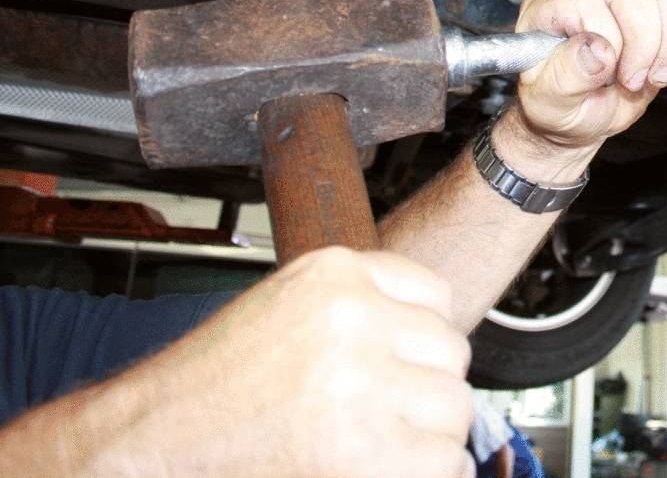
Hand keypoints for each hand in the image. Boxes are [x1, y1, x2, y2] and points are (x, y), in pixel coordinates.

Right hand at [6, 248, 475, 476]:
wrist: (147, 445)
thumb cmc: (208, 389)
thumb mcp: (284, 311)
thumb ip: (356, 310)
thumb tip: (435, 338)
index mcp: (335, 274)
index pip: (435, 297)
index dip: (421, 342)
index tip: (404, 367)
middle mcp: (355, 318)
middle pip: (450, 354)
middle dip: (425, 390)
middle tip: (384, 418)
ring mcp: (364, 382)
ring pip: (454, 409)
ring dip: (427, 436)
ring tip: (375, 447)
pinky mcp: (370, 449)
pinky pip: (443, 462)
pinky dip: (425, 472)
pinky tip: (383, 470)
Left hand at [492, 0, 666, 181]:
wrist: (583, 116)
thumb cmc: (561, 107)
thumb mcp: (549, 104)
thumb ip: (565, 77)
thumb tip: (598, 50)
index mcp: (549, 6)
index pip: (586, 0)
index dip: (609, 39)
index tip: (613, 75)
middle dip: (646, 42)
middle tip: (638, 80)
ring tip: (659, 73)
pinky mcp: (655, 3)